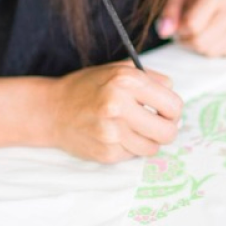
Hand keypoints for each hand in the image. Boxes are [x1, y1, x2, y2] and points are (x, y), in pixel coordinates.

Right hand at [51, 61, 182, 162]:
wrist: (52, 110)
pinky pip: (133, 155)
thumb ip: (151, 79)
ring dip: (148, 140)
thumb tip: (174, 96)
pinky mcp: (106, 153)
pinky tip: (115, 136)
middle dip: (167, 129)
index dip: (173, 110)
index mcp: (126, 81)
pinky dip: (129, 147)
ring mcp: (111, 133)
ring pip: (153, 148)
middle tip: (157, 125)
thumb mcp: (119, 70)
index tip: (166, 111)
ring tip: (132, 129)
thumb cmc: (89, 87)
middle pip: (168, 132)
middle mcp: (119, 106)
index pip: (173, 105)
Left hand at [156, 0, 225, 56]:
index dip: (180, 30)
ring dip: (202, 47)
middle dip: (190, 41)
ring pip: (214, 50)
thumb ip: (169, 12)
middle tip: (189, 34)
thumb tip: (165, 31)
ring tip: (202, 33)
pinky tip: (217, 36)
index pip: (192, 25)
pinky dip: (219, 49)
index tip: (180, 26)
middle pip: (202, 41)